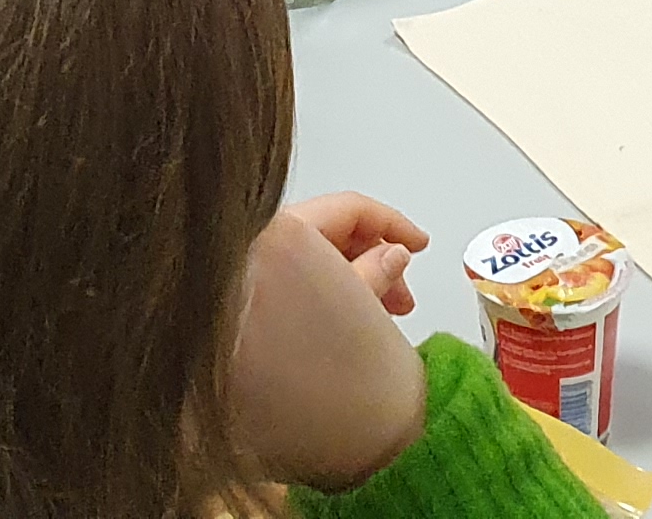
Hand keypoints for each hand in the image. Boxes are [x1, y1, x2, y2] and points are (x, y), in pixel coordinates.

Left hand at [228, 205, 427, 492]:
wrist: (294, 444)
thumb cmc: (333, 377)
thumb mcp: (366, 310)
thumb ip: (379, 265)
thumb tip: (391, 251)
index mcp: (276, 239)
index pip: (341, 207)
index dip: (390, 221)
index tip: (420, 244)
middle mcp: (247, 255)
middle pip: (319, 233)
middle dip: (370, 256)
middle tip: (405, 295)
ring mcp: (235, 289)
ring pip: (302, 264)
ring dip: (349, 280)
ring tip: (384, 319)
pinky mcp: (231, 323)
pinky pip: (283, 292)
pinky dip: (320, 300)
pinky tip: (348, 329)